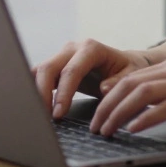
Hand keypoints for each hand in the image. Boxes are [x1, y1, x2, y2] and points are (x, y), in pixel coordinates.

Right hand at [32, 39, 149, 118]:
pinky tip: (35, 107)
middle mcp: (73, 48)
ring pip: (39, 71)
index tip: (59, 113)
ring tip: (38, 115)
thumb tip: (104, 87)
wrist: (123, 64)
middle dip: (42, 94)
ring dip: (35, 93)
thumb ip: (119, 81)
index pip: (71, 70)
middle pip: (48, 68)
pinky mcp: (56, 66)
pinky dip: (34, 90)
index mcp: (91, 48)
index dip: (63, 92)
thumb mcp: (131, 75)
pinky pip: (39, 76)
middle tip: (45, 118)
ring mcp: (62, 56)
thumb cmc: (128, 70)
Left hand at [90, 58, 165, 137]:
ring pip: (143, 93)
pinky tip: (134, 129)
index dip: (110, 95)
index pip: (132, 77)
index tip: (97, 111)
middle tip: (96, 125)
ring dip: (120, 113)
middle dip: (108, 105)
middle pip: (132, 84)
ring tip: (108, 129)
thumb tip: (139, 108)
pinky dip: (146, 118)